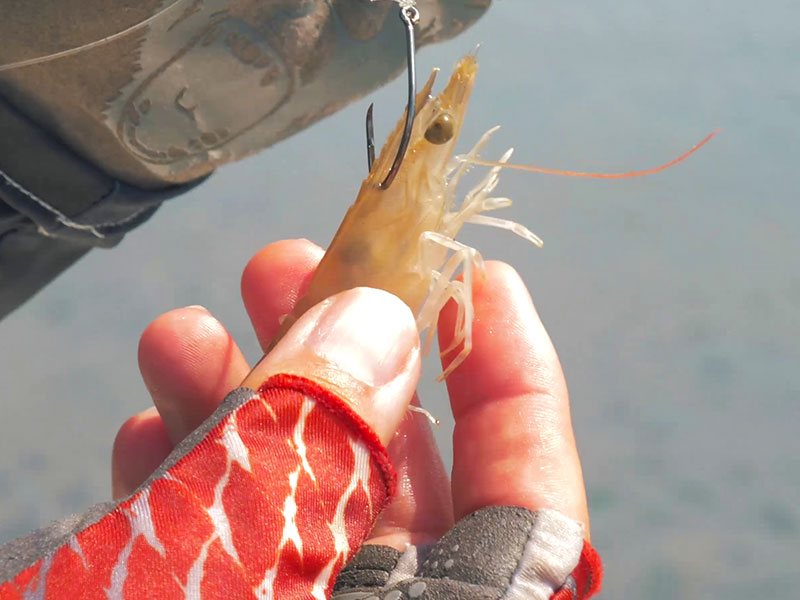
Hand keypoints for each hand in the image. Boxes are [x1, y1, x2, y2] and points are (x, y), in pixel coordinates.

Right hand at [112, 238, 589, 549]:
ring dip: (234, 397)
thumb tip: (371, 319)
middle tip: (283, 267)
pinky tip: (150, 432)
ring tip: (181, 334)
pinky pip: (225, 535)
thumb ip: (326, 440)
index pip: (529, 474)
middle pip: (390, 457)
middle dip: (334, 346)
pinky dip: (184, 480)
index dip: (508, 364)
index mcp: (469, 599)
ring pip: (297, 483)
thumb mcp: (286, 553)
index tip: (473, 268)